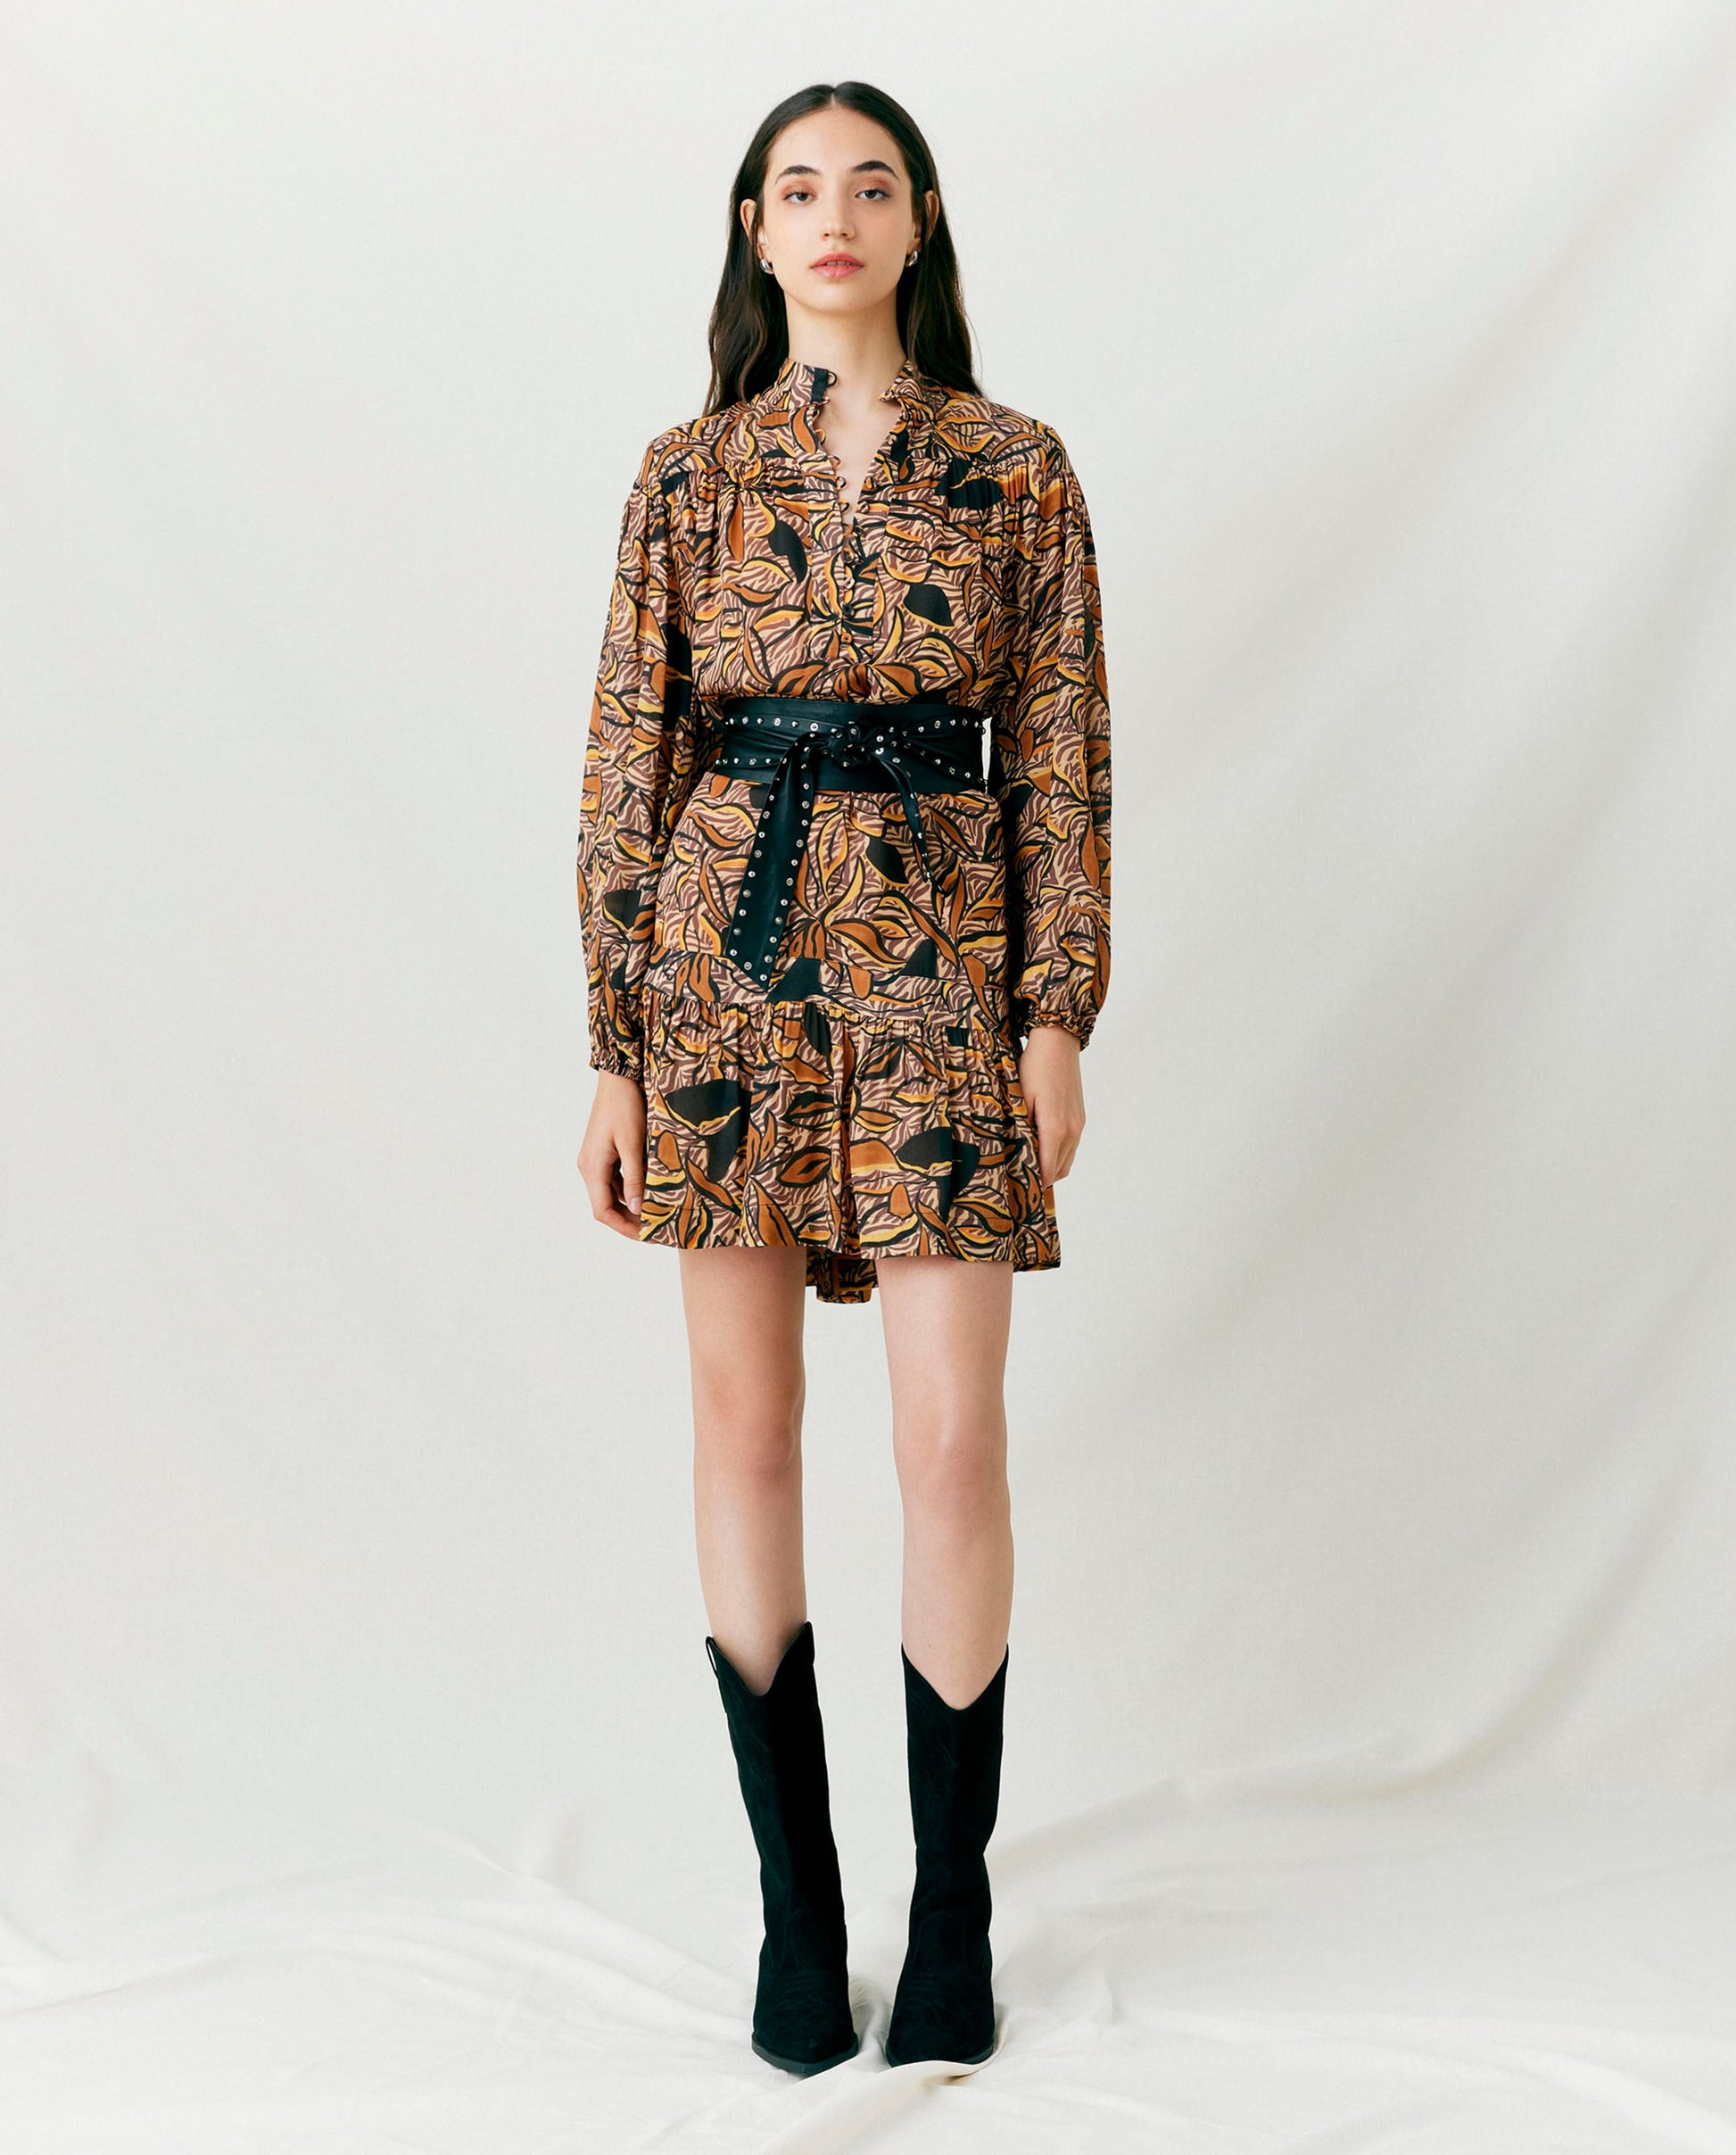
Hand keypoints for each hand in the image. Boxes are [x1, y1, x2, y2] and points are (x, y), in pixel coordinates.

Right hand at [578, 1070, 647, 1236]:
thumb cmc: (625, 1107)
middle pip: (605, 1205)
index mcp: (592, 1168)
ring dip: (630, 1205)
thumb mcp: (633, 1144)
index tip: (646, 1235)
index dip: (623, 1227)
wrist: (618, 1078)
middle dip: (628, 1220)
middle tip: (655, 1228)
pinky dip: (630, 1188)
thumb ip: (634, 1177)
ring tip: (656, 1212)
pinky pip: (615, 1179)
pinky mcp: (603, 1152)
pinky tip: (650, 1190)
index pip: (602, 1212)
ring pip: (611, 1193)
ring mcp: (595, 1160)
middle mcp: (589, 1167)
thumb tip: (635, 1208)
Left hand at [1017, 1025, 1085, 1186]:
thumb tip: (1016, 1156)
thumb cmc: (1034, 1067)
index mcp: (1055, 1129)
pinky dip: (1059, 1153)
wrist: (1058, 1043)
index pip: (1047, 1170)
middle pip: (1060, 1171)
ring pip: (1067, 1160)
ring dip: (1052, 1166)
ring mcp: (1079, 1124)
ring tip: (1029, 1164)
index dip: (1034, 1184)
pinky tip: (1041, 1145)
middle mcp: (1072, 1131)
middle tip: (1020, 1179)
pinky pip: (1071, 1146)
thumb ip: (1021, 1130)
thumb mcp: (1020, 1099)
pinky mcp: (1080, 1117)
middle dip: (1042, 1178)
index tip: (1018, 1189)